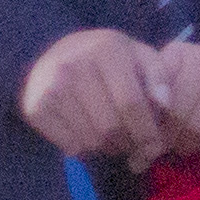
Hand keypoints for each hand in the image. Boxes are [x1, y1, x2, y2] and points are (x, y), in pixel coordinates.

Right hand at [20, 27, 168, 164]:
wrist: (59, 53)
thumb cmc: (111, 59)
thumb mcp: (140, 57)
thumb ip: (159, 77)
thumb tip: (164, 104)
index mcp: (106, 49)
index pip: (131, 103)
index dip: (147, 131)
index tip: (156, 147)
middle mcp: (73, 65)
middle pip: (111, 126)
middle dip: (129, 143)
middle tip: (134, 145)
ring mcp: (50, 87)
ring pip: (91, 140)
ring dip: (108, 149)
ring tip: (114, 140)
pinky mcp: (35, 107)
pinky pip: (69, 145)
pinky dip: (85, 149)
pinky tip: (90, 136)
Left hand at [148, 40, 199, 158]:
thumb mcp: (171, 94)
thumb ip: (152, 109)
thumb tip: (137, 154)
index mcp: (180, 53)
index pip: (153, 94)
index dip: (150, 122)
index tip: (151, 138)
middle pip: (175, 111)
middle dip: (171, 138)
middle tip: (172, 149)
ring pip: (198, 124)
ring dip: (191, 145)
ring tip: (190, 149)